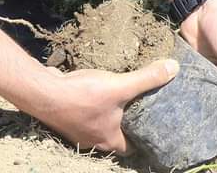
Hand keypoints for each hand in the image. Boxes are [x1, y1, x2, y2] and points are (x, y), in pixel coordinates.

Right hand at [36, 59, 178, 152]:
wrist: (42, 92)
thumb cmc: (82, 95)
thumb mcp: (119, 86)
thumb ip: (147, 79)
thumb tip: (174, 69)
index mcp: (109, 140)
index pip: (132, 148)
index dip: (144, 139)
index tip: (153, 124)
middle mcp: (93, 140)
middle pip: (116, 137)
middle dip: (127, 125)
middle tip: (140, 108)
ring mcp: (77, 130)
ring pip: (99, 126)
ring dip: (109, 115)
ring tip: (121, 99)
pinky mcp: (67, 117)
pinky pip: (85, 114)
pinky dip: (93, 106)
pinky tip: (96, 91)